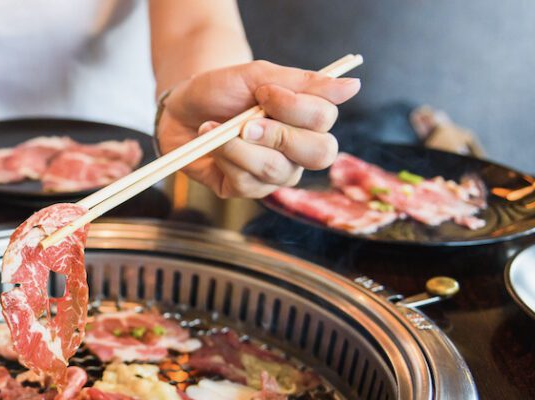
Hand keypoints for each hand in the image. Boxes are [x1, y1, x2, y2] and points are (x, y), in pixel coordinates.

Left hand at [157, 60, 360, 197]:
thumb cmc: (223, 90)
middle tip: (247, 121)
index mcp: (308, 119)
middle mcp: (299, 151)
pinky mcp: (246, 189)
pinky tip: (211, 142)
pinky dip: (225, 157)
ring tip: (219, 128)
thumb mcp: (258, 76)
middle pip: (319, 153)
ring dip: (242, 146)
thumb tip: (352, 86)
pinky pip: (247, 182)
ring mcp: (275, 174)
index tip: (263, 91)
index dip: (295, 106)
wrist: (181, 108)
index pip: (325, 118)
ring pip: (276, 169)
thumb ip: (303, 82)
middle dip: (280, 135)